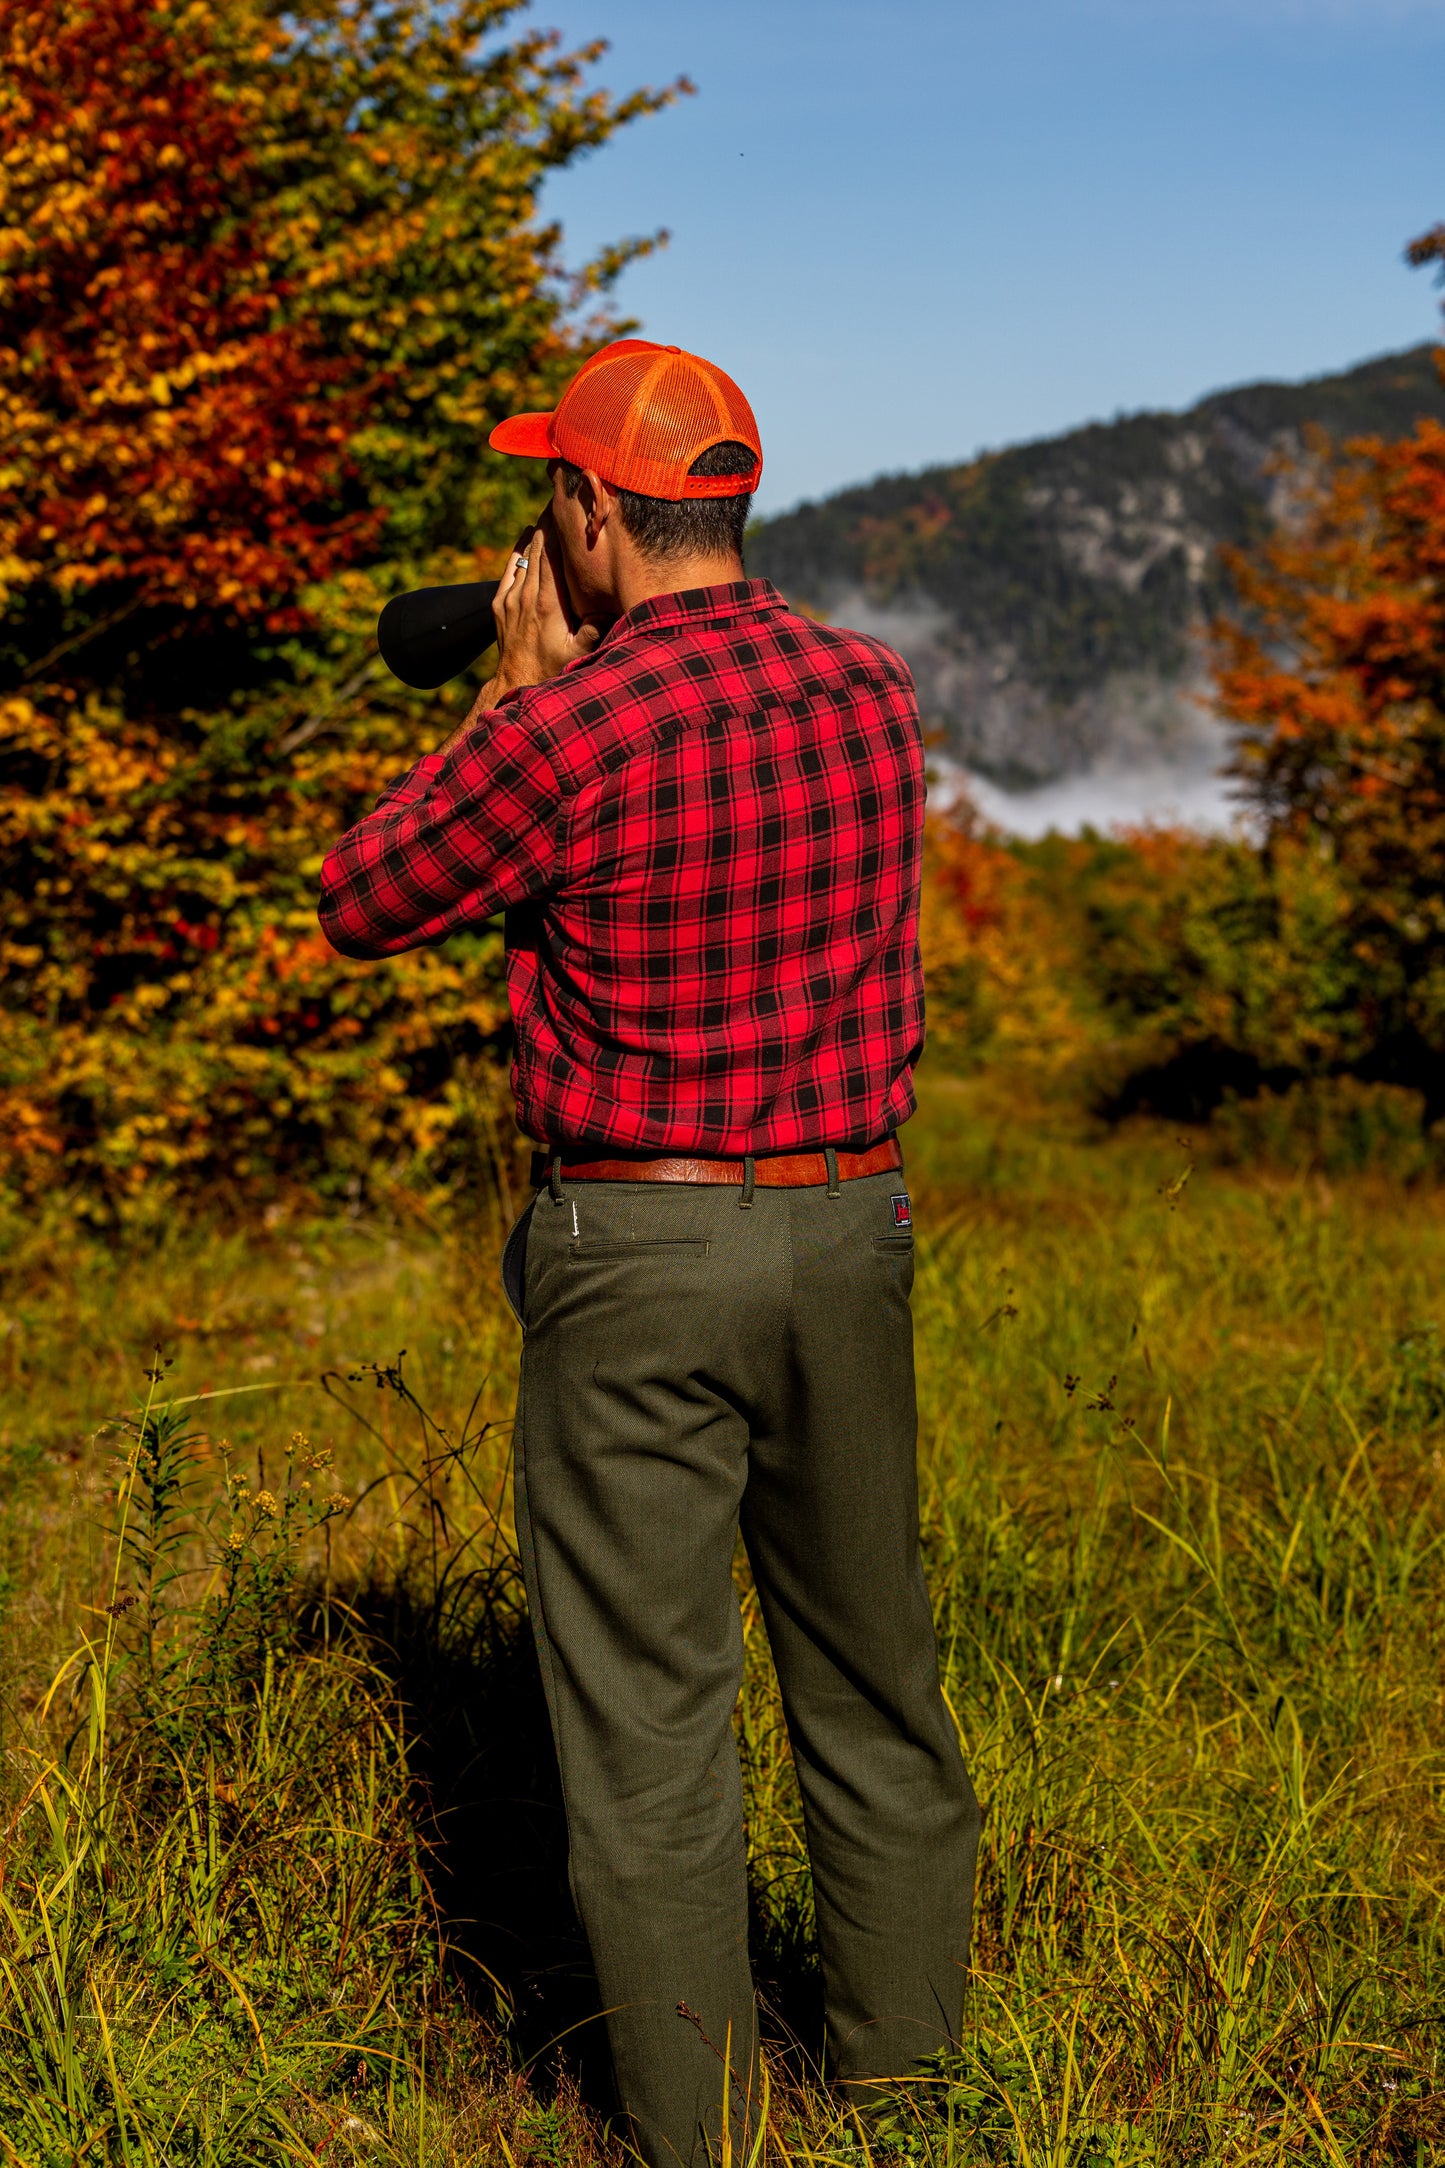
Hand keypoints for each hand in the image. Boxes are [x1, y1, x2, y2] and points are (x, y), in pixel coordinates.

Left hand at [437, 511, 603, 754]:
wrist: (515, 685)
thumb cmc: (554, 671)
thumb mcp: (581, 655)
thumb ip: (597, 630)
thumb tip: (615, 604)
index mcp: (547, 603)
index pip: (551, 552)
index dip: (560, 525)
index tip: (571, 504)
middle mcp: (525, 595)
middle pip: (537, 545)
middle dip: (550, 519)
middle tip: (564, 495)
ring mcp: (509, 597)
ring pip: (524, 551)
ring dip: (537, 530)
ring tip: (551, 509)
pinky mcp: (500, 601)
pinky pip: (512, 564)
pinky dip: (521, 547)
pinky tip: (529, 534)